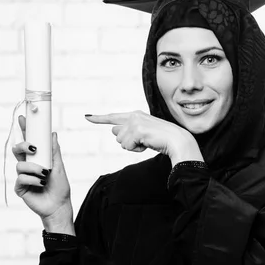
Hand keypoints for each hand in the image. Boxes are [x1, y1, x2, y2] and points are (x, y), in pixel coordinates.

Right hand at [13, 115, 73, 234]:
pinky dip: (33, 180)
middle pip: (17, 150)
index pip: (29, 142)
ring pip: (20, 165)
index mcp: (37, 159)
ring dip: (34, 168)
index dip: (25, 130)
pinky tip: (41, 184)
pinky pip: (21, 179)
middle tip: (33, 148)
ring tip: (44, 174)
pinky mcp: (20, 188)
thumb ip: (54, 151)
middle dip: (23, 146)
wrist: (59, 205)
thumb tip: (53, 134)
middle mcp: (28, 166)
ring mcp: (22, 177)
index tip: (23, 118)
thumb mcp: (59, 166)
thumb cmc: (60, 187)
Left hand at [85, 110, 203, 164]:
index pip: (113, 117)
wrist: (177, 141)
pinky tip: (148, 144)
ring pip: (120, 141)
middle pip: (116, 134)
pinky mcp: (137, 130)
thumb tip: (115, 133)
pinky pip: (127, 146)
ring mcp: (135, 122)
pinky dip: (136, 149)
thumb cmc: (163, 140)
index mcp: (136, 115)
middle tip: (144, 141)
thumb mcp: (144, 134)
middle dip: (127, 142)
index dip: (98, 118)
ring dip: (132, 146)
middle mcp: (134, 115)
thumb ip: (130, 132)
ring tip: (147, 142)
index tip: (87, 117)